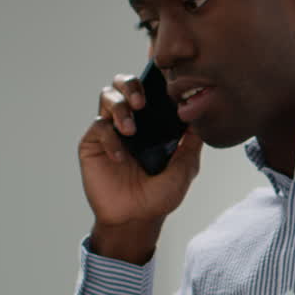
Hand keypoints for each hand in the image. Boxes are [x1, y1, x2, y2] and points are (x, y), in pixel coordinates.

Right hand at [78, 74, 201, 262]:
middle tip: (142, 102)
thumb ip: (191, 144)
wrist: (136, 219)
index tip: (163, 75)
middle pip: (123, 83)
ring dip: (120, 107)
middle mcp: (132, 120)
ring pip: (107, 97)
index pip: (152, 91)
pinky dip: (110, 138)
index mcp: (153, 123)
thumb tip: (200, 118)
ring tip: (131, 130)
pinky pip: (98, 127)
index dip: (153, 78)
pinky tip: (120, 157)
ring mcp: (111, 130)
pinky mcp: (93, 143)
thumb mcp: (184, 169)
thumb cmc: (160, 196)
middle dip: (131, 84)